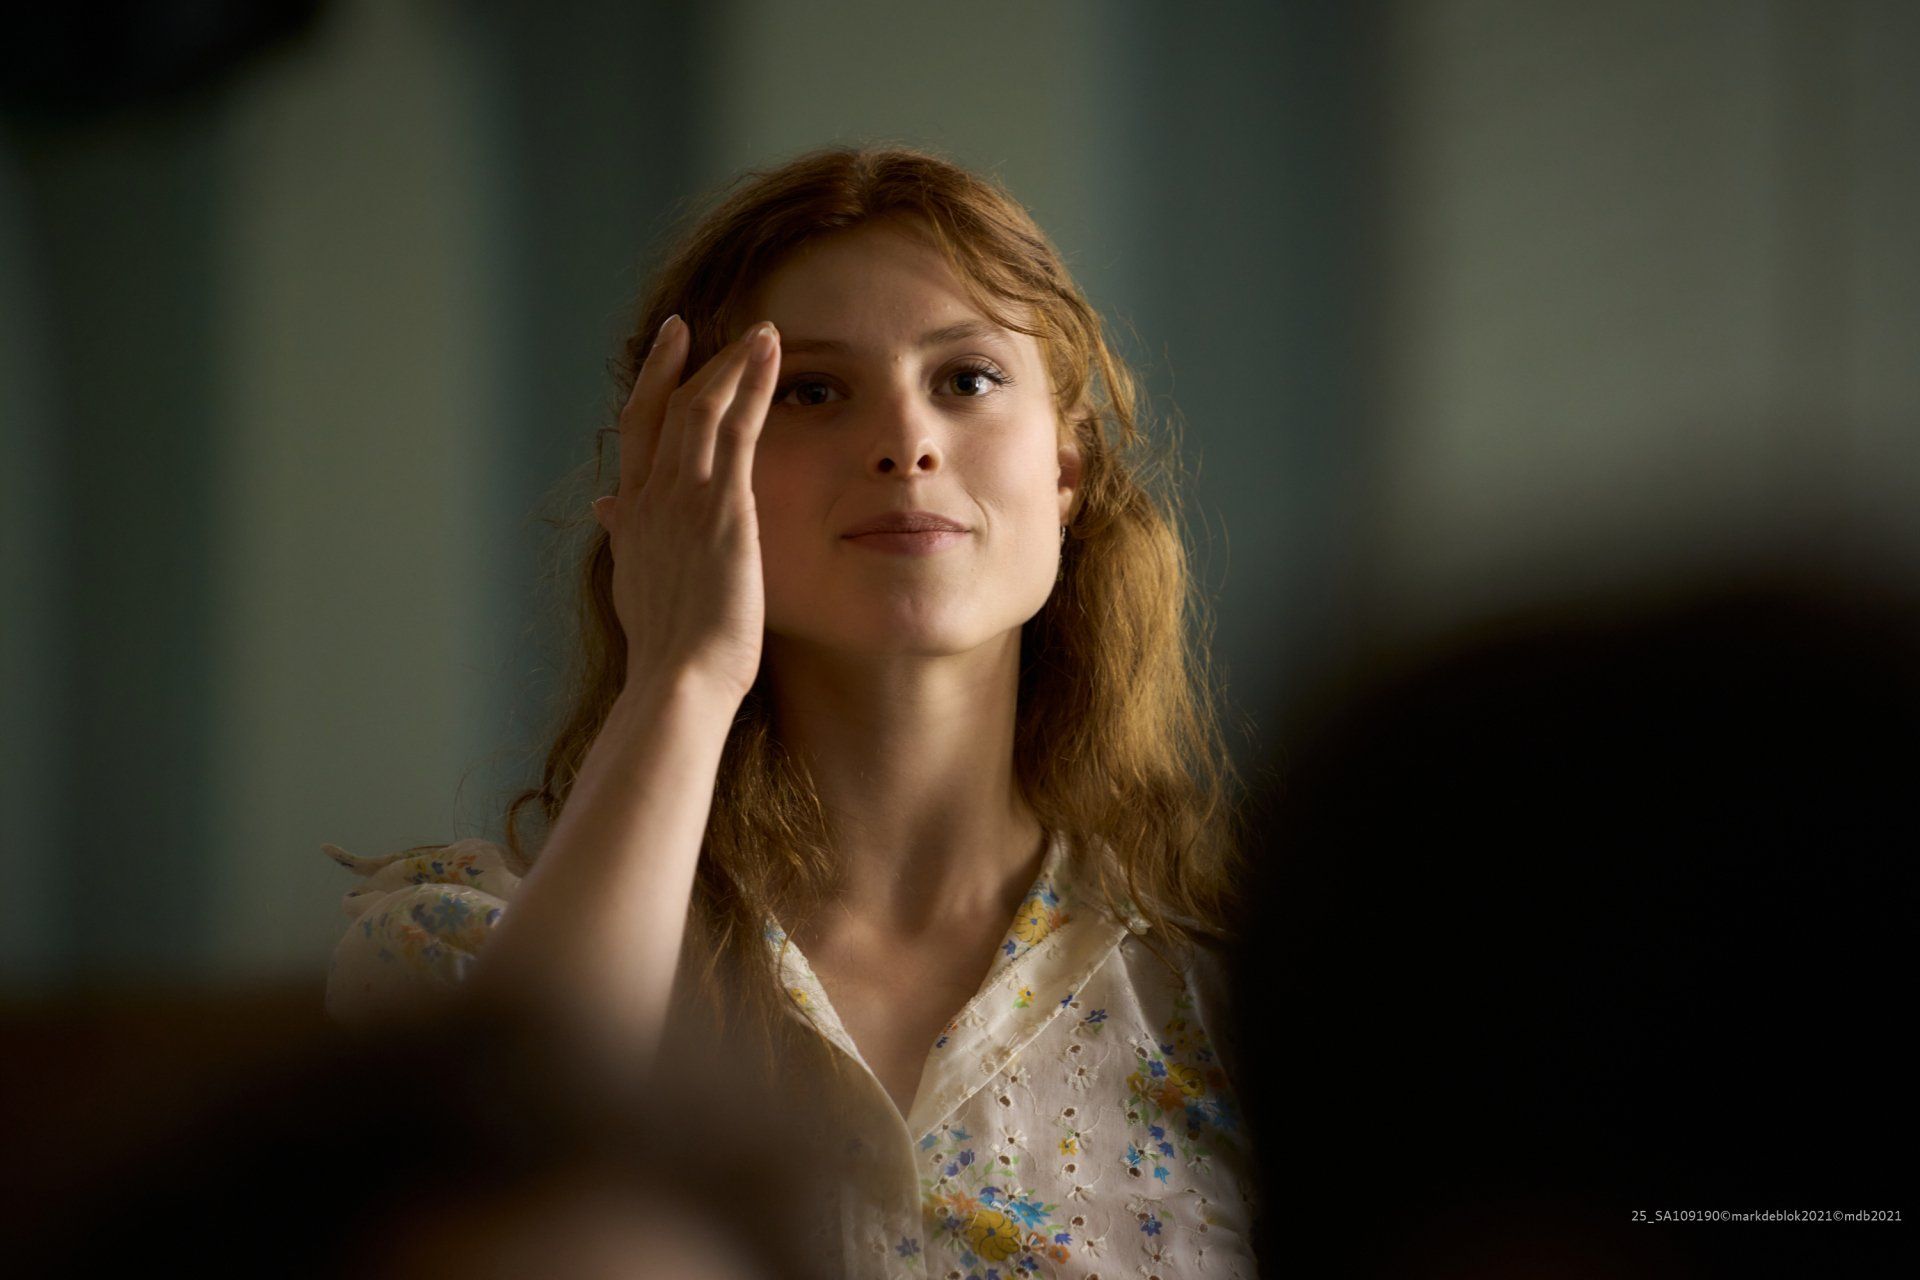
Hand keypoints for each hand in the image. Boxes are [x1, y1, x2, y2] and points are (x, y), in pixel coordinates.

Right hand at [591, 315, 780, 703]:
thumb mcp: (638, 588)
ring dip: (726, 363)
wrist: (679, 680)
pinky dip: (750, 382)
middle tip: (687, 327)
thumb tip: (609, 509)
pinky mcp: (721, 506)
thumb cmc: (670, 654)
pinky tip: (768, 352)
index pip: (634, 440)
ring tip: (756, 332)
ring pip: (698, 408)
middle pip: (656, 411)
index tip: (661, 360)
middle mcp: (649, 500)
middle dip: (672, 363)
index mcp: (632, 522)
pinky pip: (735, 426)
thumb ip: (629, 541)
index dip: (645, 392)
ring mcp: (683, 499)